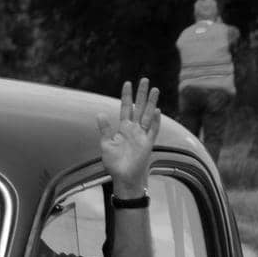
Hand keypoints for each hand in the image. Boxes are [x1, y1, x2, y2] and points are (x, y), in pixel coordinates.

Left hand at [96, 78, 160, 196]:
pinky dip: (155, 121)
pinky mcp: (148, 144)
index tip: (127, 83)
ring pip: (148, 115)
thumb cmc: (115, 163)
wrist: (123, 177)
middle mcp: (134, 129)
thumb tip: (100, 113)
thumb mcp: (106, 144)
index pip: (126, 108)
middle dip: (142, 94)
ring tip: (155, 89)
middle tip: (144, 79)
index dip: (126, 96)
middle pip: (139, 107)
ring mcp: (142, 135)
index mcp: (124, 128)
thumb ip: (105, 129)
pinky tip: (157, 111)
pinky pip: (153, 130)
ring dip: (151, 103)